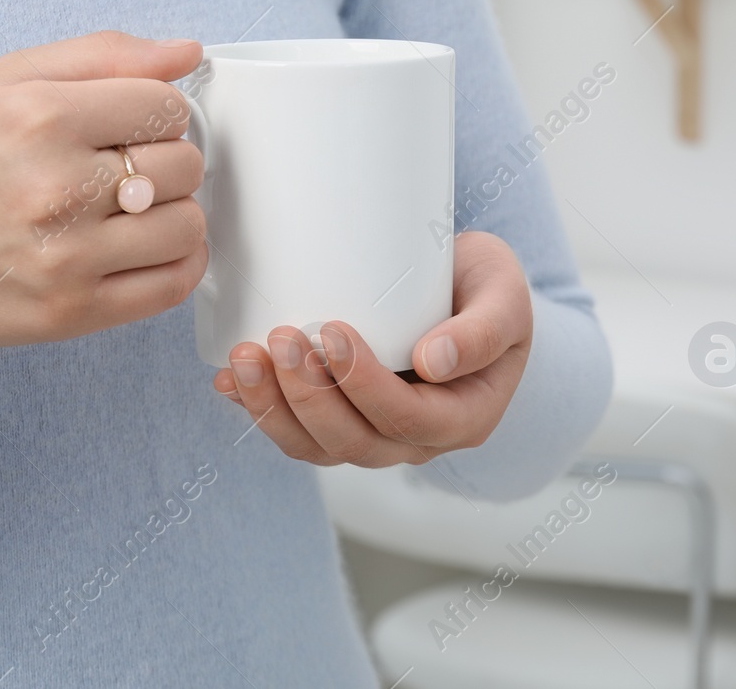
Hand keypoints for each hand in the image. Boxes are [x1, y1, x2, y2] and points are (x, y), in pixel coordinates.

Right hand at [0, 31, 208, 346]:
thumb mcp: (6, 80)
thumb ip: (103, 56)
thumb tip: (187, 53)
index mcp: (40, 118)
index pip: (166, 106)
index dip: (156, 112)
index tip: (131, 124)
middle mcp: (56, 188)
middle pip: (184, 164)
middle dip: (165, 159)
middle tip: (124, 167)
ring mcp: (66, 256)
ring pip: (188, 225)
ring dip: (172, 212)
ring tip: (132, 209)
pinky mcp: (72, 311)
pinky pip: (172, 285)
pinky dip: (179, 263)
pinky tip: (148, 246)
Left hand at [212, 232, 532, 465]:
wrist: (470, 290)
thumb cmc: (489, 289)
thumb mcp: (506, 297)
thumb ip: (483, 330)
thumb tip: (432, 362)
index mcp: (465, 417)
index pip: (409, 419)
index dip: (365, 386)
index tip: (333, 331)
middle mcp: (420, 439)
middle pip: (355, 442)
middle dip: (309, 396)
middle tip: (280, 338)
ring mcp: (377, 434)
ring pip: (318, 447)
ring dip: (275, 408)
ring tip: (246, 355)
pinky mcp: (343, 418)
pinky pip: (298, 432)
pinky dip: (260, 408)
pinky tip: (229, 378)